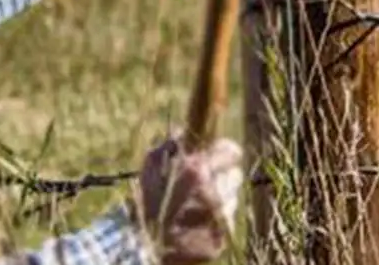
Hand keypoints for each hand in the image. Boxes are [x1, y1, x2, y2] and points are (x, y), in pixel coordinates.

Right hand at [134, 135, 243, 264]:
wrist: (144, 247)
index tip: (218, 154)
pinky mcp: (221, 239)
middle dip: (222, 176)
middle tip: (205, 183)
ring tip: (197, 206)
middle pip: (234, 175)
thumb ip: (172, 142)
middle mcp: (214, 193)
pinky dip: (216, 221)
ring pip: (232, 198)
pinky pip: (227, 222)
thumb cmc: (147, 201)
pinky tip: (197, 224)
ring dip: (221, 199)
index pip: (230, 151)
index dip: (223, 151)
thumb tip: (185, 130)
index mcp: (198, 170)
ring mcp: (219, 218)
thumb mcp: (152, 164)